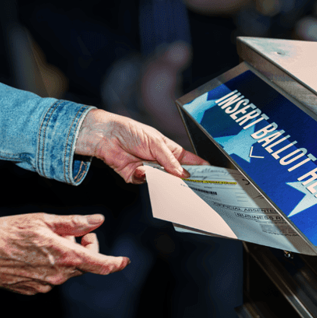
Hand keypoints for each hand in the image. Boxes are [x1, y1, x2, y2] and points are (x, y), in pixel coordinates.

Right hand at [0, 213, 127, 294]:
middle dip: (82, 248)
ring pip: (67, 270)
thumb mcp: (44, 220)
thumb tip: (97, 221)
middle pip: (84, 264)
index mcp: (65, 257)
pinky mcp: (32, 290)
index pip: (101, 265)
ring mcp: (45, 285)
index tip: (124, 261)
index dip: (116, 263)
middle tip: (66, 232)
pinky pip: (50, 277)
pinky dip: (49, 265)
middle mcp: (58, 275)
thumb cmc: (7, 232)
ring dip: (64, 256)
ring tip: (42, 242)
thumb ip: (74, 223)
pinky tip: (31, 254)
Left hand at [75, 109, 207, 183]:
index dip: (199, 166)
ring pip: (162, 182)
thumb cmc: (131, 131)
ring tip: (165, 178)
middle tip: (191, 186)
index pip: (188, 160)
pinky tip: (139, 168)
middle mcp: (160, 161)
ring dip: (162, 180)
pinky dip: (143, 176)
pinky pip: (145, 182)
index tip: (210, 173)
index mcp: (169, 149)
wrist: (106, 136)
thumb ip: (169, 160)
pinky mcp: (135, 176)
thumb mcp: (155, 142)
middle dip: (182, 180)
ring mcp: (149, 170)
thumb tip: (182, 174)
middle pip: (176, 175)